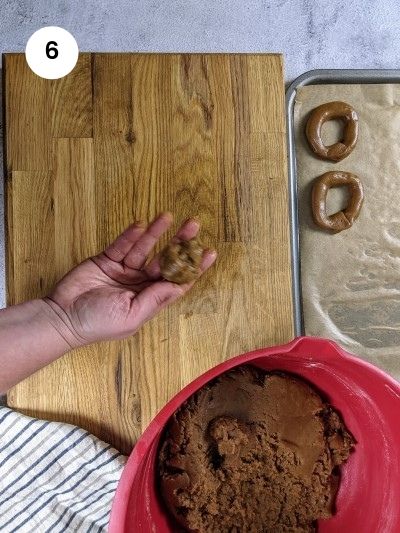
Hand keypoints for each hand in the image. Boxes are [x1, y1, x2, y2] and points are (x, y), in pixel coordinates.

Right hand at [44, 213, 216, 347]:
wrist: (61, 317)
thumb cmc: (95, 324)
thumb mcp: (131, 315)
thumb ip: (155, 299)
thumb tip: (179, 286)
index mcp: (149, 300)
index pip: (177, 281)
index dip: (194, 267)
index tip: (209, 253)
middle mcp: (140, 284)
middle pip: (165, 260)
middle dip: (180, 243)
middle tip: (193, 225)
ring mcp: (123, 271)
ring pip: (145, 248)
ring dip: (157, 232)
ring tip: (168, 217)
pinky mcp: (106, 260)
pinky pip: (122, 245)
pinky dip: (131, 235)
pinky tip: (142, 224)